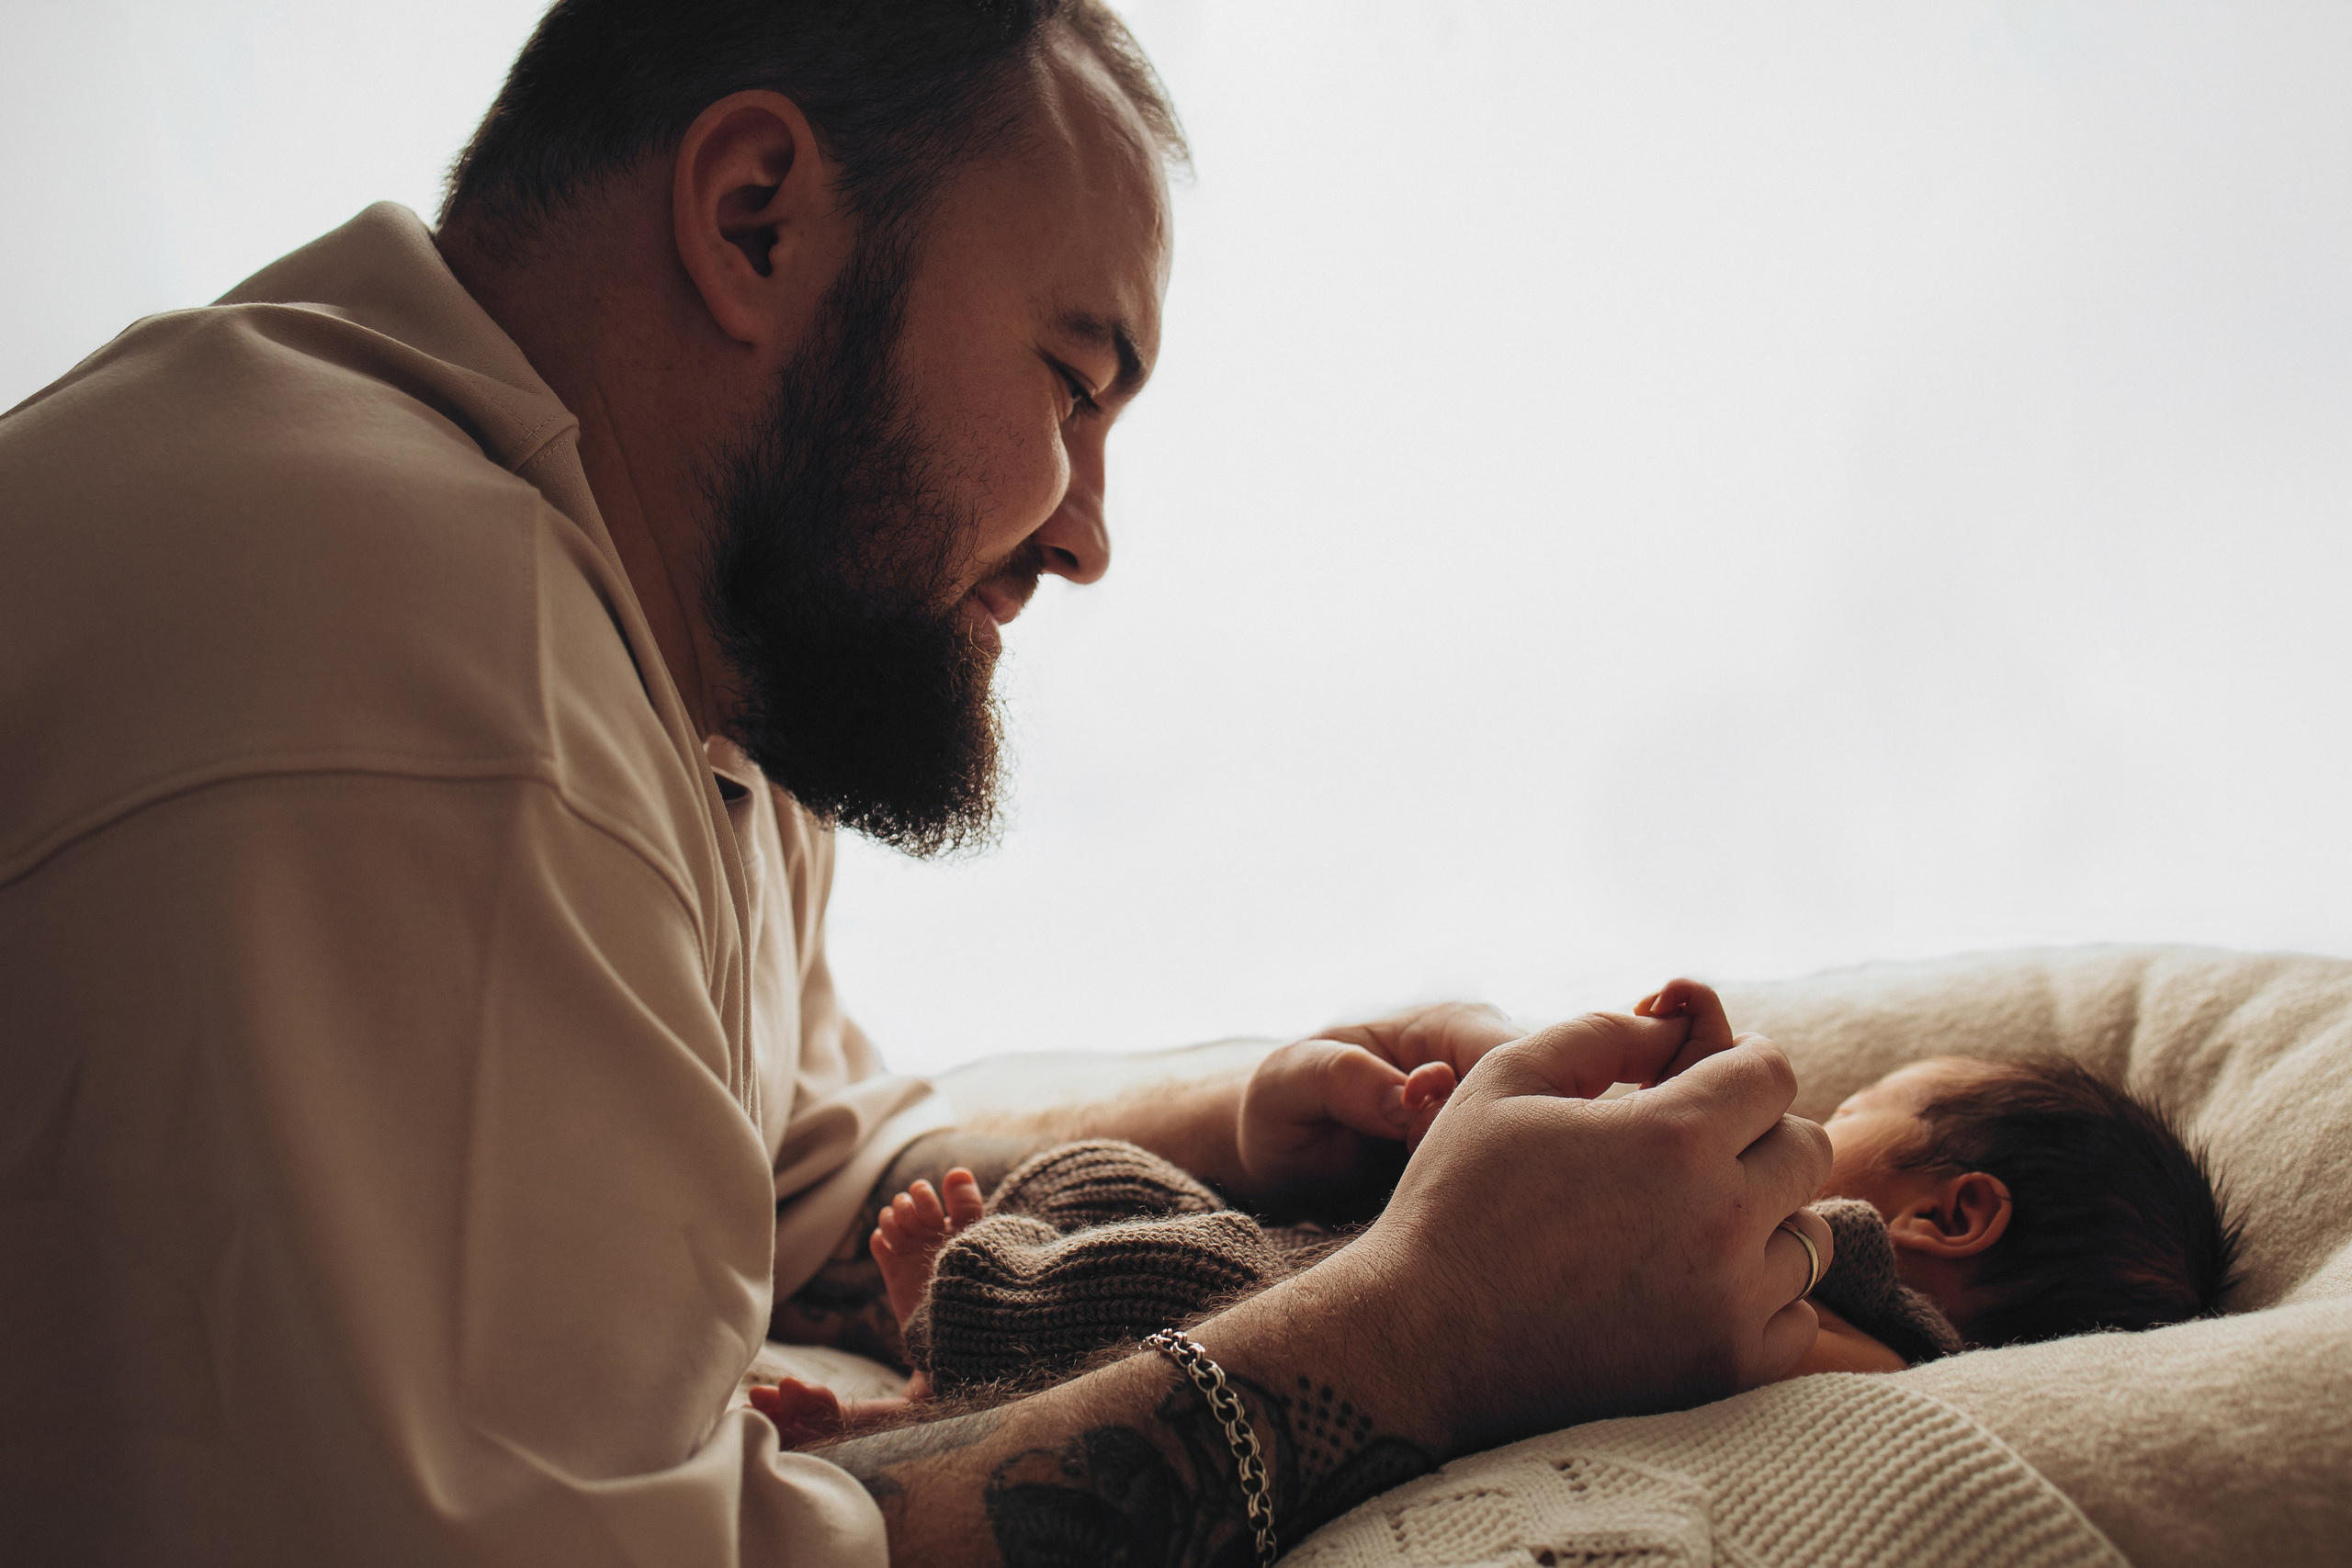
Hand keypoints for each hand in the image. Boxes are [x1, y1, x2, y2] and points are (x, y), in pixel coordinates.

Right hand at [1275, 1007, 1834, 1453]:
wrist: (1421, 1345)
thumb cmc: (1456, 1200)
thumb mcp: (1506, 1081)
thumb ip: (1604, 1034)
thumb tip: (1677, 1022)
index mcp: (1674, 1136)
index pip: (1772, 1073)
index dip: (1738, 1067)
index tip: (1702, 1086)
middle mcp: (1722, 1219)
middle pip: (1807, 1150)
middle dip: (1758, 1136)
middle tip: (1692, 1154)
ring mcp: (1731, 1302)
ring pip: (1807, 1237)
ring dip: (1763, 1220)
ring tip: (1686, 1226)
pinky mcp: (1727, 1369)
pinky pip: (1798, 1320)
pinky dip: (1760, 1300)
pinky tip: (1692, 1289)